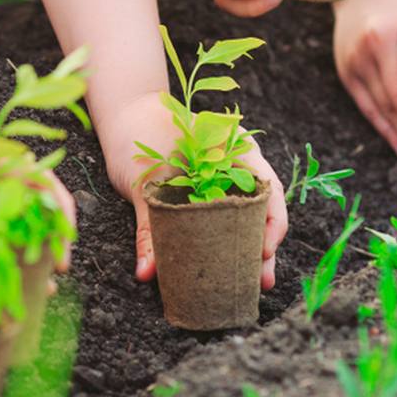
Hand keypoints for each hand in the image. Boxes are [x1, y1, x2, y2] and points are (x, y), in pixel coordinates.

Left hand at [98, 91, 287, 288]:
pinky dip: (226, 242)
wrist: (124, 112)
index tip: (263, 250)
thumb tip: (147, 273)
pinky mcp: (206, 196)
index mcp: (235, 148)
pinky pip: (222, 221)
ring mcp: (224, 181)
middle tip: (262, 281)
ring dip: (249, 249)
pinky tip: (226, 269)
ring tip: (253, 284)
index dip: (272, 222)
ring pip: (245, 217)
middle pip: (262, 209)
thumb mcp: (145, 180)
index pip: (267, 187)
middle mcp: (237, 165)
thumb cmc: (139, 134)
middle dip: (264, 247)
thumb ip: (149, 226)